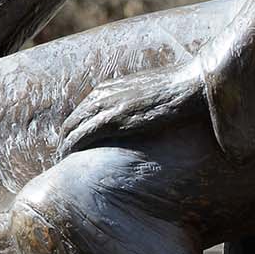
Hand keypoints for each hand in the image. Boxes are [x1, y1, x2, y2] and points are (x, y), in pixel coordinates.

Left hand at [57, 60, 206, 157]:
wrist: (192, 86)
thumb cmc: (178, 93)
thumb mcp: (150, 95)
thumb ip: (136, 105)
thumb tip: (141, 122)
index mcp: (109, 88)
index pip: (80, 112)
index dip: (73, 131)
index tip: (71, 148)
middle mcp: (103, 94)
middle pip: (71, 121)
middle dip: (64, 141)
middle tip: (62, 162)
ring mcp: (107, 106)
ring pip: (71, 129)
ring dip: (64, 148)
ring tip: (62, 166)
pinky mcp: (114, 119)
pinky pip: (82, 136)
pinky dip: (71, 149)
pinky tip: (69, 161)